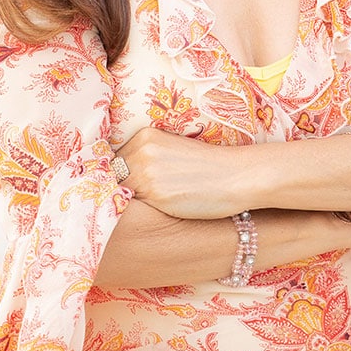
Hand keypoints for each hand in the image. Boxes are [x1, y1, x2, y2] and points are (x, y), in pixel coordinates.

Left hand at [115, 127, 243, 218]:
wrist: (236, 176)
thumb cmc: (209, 167)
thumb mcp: (174, 151)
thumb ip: (149, 158)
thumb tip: (125, 178)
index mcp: (146, 135)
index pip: (117, 159)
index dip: (121, 176)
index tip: (127, 188)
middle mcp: (141, 149)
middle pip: (113, 175)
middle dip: (121, 188)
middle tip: (132, 202)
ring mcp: (145, 170)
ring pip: (119, 191)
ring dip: (127, 202)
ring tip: (142, 210)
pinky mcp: (153, 192)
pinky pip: (131, 206)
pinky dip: (136, 212)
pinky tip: (150, 215)